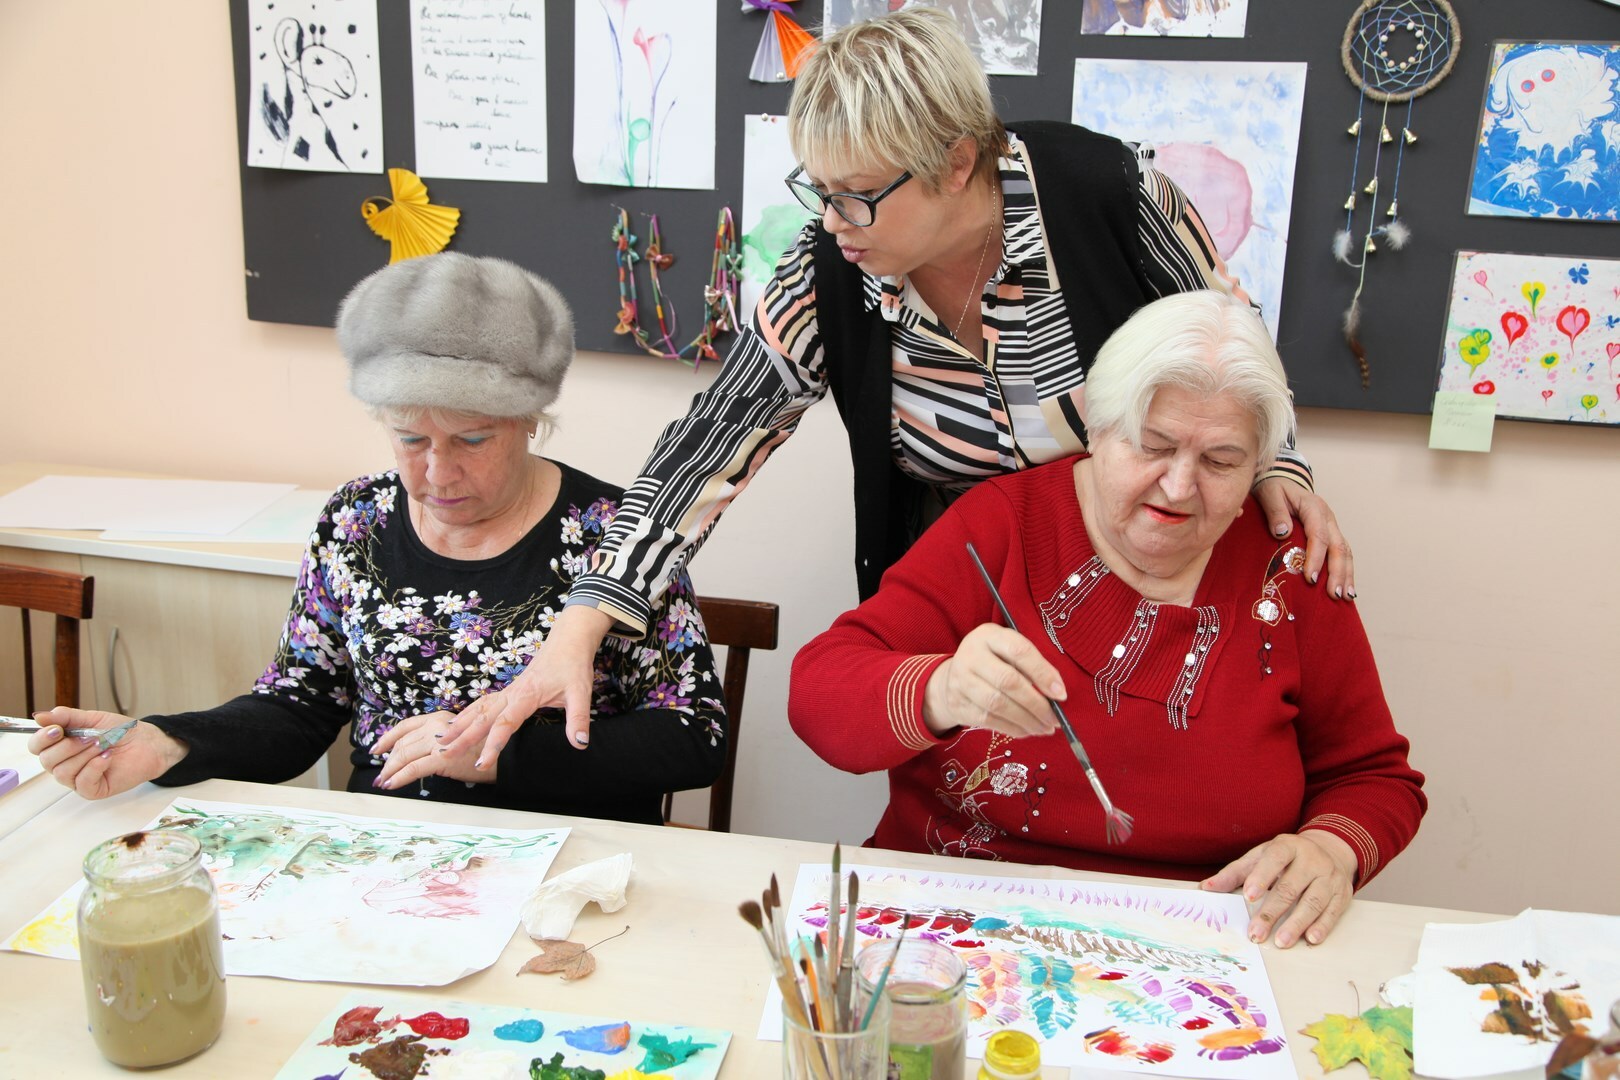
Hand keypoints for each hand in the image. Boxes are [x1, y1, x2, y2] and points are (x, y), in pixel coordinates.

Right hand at [27, 707, 187, 800]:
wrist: (147, 742)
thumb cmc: (120, 731)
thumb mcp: (92, 719)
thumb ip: (67, 717)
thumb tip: (40, 716)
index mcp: (61, 746)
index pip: (36, 746)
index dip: (42, 738)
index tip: (57, 729)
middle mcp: (65, 764)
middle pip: (46, 760)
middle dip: (68, 746)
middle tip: (91, 736)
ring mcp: (78, 779)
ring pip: (63, 772)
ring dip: (85, 755)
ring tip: (103, 745)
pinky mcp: (93, 790)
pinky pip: (82, 783)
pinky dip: (94, 767)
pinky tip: (107, 757)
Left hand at [372, 710, 494, 789]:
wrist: (501, 757)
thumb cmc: (481, 749)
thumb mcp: (455, 737)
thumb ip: (436, 739)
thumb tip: (415, 752)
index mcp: (438, 718)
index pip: (405, 726)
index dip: (388, 738)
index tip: (377, 748)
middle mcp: (435, 725)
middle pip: (402, 743)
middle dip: (388, 761)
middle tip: (381, 774)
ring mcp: (437, 740)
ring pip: (404, 756)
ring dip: (390, 771)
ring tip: (384, 782)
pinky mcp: (440, 758)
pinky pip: (412, 769)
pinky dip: (398, 778)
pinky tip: (391, 784)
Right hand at [438, 604, 612, 765]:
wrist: (569, 640)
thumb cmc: (574, 665)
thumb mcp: (581, 693)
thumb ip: (579, 718)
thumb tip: (579, 742)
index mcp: (527, 696)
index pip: (505, 724)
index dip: (492, 745)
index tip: (482, 763)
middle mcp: (512, 694)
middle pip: (483, 718)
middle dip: (463, 737)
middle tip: (444, 753)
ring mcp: (509, 691)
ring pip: (478, 709)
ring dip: (459, 724)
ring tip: (440, 739)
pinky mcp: (510, 690)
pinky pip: (483, 703)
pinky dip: (467, 713)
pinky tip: (457, 721)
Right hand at [922, 624, 1065, 737]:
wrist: (953, 677)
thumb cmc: (993, 661)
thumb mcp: (1009, 651)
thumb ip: (1033, 665)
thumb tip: (1057, 692)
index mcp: (989, 636)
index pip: (1019, 652)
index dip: (1042, 673)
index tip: (1061, 694)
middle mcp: (971, 655)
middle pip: (1008, 681)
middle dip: (1037, 704)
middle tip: (1055, 719)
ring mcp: (960, 681)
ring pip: (998, 704)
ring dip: (1027, 720)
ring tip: (1045, 728)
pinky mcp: (958, 704)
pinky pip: (989, 720)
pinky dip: (1013, 728)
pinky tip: (1028, 730)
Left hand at [1201, 831, 1357, 947]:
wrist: (1331, 850)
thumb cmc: (1287, 857)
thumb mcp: (1261, 857)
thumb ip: (1235, 872)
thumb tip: (1205, 888)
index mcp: (1288, 846)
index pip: (1275, 859)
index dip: (1262, 877)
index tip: (1249, 896)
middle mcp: (1311, 860)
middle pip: (1291, 887)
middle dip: (1272, 912)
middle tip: (1256, 932)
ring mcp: (1329, 877)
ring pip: (1313, 902)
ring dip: (1297, 924)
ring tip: (1281, 942)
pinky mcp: (1342, 894)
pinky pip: (1332, 912)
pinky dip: (1322, 926)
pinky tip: (1310, 939)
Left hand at [1253, 477, 1354, 599]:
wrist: (1281, 480)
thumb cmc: (1273, 488)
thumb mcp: (1269, 494)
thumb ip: (1275, 511)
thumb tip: (1282, 532)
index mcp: (1314, 507)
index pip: (1318, 535)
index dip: (1316, 558)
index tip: (1310, 578)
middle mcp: (1328, 517)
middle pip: (1338, 546)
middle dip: (1337, 572)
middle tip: (1334, 594)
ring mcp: (1332, 526)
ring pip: (1345, 552)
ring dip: (1346, 575)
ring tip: (1344, 597)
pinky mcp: (1331, 534)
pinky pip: (1342, 554)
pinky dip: (1345, 571)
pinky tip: (1346, 589)